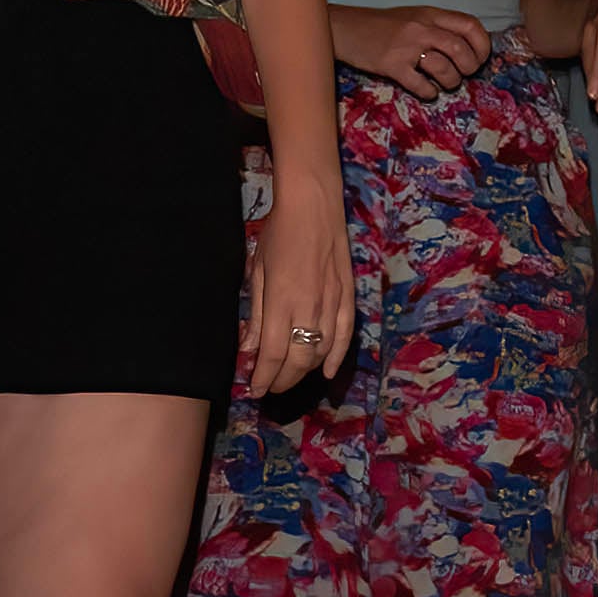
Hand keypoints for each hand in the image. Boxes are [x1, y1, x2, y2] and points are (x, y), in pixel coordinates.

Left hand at [245, 170, 353, 397]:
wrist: (314, 206)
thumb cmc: (279, 234)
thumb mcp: (258, 271)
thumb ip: (255, 313)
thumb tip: (250, 348)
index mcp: (281, 300)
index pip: (272, 353)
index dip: (263, 377)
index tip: (254, 390)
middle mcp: (308, 307)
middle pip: (298, 359)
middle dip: (282, 380)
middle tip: (269, 387)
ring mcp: (332, 302)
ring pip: (321, 351)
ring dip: (304, 371)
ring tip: (290, 378)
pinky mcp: (348, 295)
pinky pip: (344, 334)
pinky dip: (337, 356)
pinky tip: (326, 372)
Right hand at [332, 2, 490, 94]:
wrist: (345, 28)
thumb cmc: (382, 25)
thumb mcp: (415, 16)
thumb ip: (440, 27)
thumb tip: (470, 47)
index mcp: (431, 14)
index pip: (471, 25)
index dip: (482, 45)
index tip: (480, 58)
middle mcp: (421, 28)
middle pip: (461, 49)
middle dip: (470, 67)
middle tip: (464, 74)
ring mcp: (406, 47)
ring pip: (444, 69)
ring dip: (451, 82)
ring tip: (445, 84)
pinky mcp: (391, 65)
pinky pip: (421, 85)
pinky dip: (429, 92)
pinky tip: (426, 90)